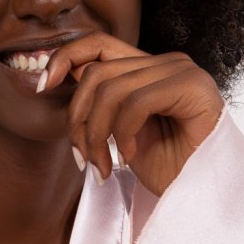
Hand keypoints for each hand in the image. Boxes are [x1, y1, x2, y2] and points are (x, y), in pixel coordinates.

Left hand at [40, 32, 225, 196]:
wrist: (201, 199)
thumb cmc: (165, 170)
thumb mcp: (118, 132)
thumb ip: (99, 102)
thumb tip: (59, 76)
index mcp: (148, 68)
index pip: (98, 44)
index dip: (64, 58)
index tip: (42, 88)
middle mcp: (167, 62)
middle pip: (97, 73)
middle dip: (78, 121)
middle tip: (83, 159)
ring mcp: (183, 71)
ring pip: (112, 89)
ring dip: (96, 136)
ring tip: (103, 167)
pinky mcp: (195, 87)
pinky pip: (136, 102)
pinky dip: (122, 134)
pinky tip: (129, 157)